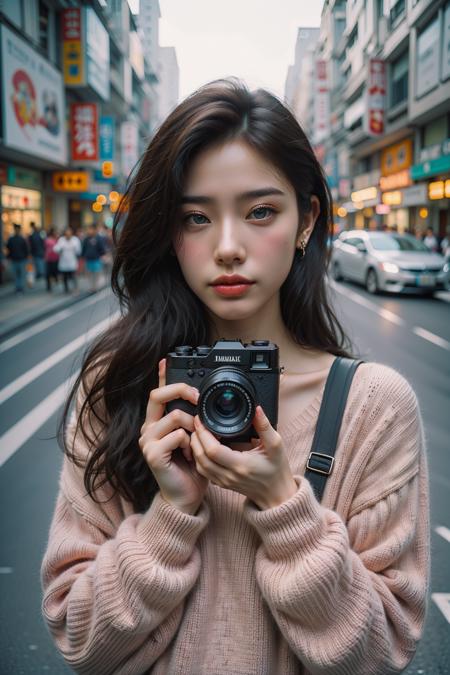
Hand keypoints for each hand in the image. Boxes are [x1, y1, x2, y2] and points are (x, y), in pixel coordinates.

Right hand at [139, 359, 207, 514]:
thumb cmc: (193, 466)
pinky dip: (189, 443)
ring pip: (175, 416)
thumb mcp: (195, 437)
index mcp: (157, 422)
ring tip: (196, 442)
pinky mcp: (153, 454)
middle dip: (181, 390)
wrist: (187, 496)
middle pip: (157, 395)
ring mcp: (147, 441)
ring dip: (193, 426)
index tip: (167, 360)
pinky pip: (177, 436)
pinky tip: (190, 455)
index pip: (157, 392)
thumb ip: (194, 418)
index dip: (161, 375)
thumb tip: (203, 398)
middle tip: (198, 396)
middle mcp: (148, 428)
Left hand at [190, 406, 296, 509]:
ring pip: (200, 465)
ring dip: (195, 448)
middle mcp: (230, 475)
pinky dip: (198, 458)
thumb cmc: (277, 469)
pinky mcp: (221, 484)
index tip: (201, 420)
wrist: (276, 493)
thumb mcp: (276, 445)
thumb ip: (264, 426)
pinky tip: (202, 447)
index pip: (213, 450)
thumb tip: (256, 409)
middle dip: (195, 438)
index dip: (203, 434)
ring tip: (197, 433)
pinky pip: (203, 471)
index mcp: (241, 465)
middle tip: (196, 423)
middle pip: (202, 457)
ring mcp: (224, 481)